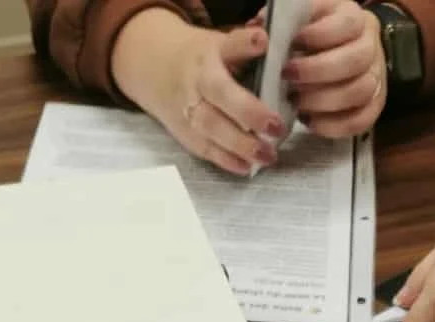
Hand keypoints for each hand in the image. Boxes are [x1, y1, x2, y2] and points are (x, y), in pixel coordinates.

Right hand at [111, 10, 283, 175]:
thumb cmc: (203, 60)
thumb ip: (246, 50)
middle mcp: (197, 80)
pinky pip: (206, 149)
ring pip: (212, 127)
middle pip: (219, 93)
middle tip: (276, 127)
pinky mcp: (186, 133)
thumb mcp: (222, 45)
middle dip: (248, 112)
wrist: (158, 70)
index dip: (245, 44)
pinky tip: (247, 167)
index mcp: (211, 53)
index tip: (262, 41)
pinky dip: (227, 160)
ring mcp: (189, 109)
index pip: (228, 45)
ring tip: (268, 156)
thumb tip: (271, 43)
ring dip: (241, 145)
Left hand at [284, 0, 385, 137]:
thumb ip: (286, 20)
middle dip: (317, 72)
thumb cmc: (320, 32)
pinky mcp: (374, 105)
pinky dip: (333, 125)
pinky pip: (359, 121)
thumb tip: (257, 27)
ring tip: (297, 102)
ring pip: (358, 92)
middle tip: (289, 78)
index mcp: (354, 18)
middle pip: (353, 61)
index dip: (318, 37)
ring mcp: (376, 78)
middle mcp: (370, 47)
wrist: (350, 47)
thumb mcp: (306, 16)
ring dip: (323, 101)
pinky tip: (310, 121)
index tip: (291, 45)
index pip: (345, 25)